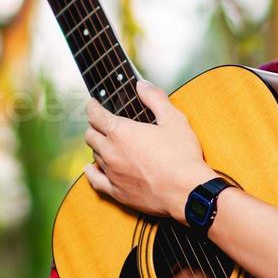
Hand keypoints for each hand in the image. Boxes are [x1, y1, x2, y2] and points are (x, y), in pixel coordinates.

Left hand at [83, 79, 217, 221]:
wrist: (187, 191)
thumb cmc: (182, 156)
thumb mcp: (173, 119)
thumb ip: (155, 99)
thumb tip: (142, 85)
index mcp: (121, 132)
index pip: (96, 115)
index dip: (92, 107)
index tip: (93, 104)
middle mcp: (111, 152)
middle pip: (90, 135)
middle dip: (94, 127)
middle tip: (102, 123)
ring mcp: (111, 173)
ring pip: (94, 155)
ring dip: (98, 147)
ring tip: (106, 143)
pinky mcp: (116, 191)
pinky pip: (95, 180)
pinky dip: (91, 172)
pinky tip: (90, 168)